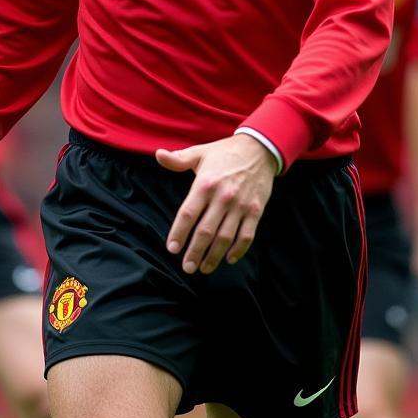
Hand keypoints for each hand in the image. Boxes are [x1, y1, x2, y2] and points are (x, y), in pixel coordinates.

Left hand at [156, 134, 277, 274]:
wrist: (259, 148)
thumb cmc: (225, 153)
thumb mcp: (200, 153)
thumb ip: (178, 159)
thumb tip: (158, 154)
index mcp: (205, 184)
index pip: (188, 214)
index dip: (179, 233)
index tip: (172, 249)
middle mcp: (222, 197)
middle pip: (205, 231)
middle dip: (194, 253)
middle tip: (187, 267)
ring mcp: (240, 205)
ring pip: (225, 238)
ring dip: (214, 257)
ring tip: (204, 268)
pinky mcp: (255, 210)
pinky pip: (247, 236)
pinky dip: (238, 250)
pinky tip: (229, 259)